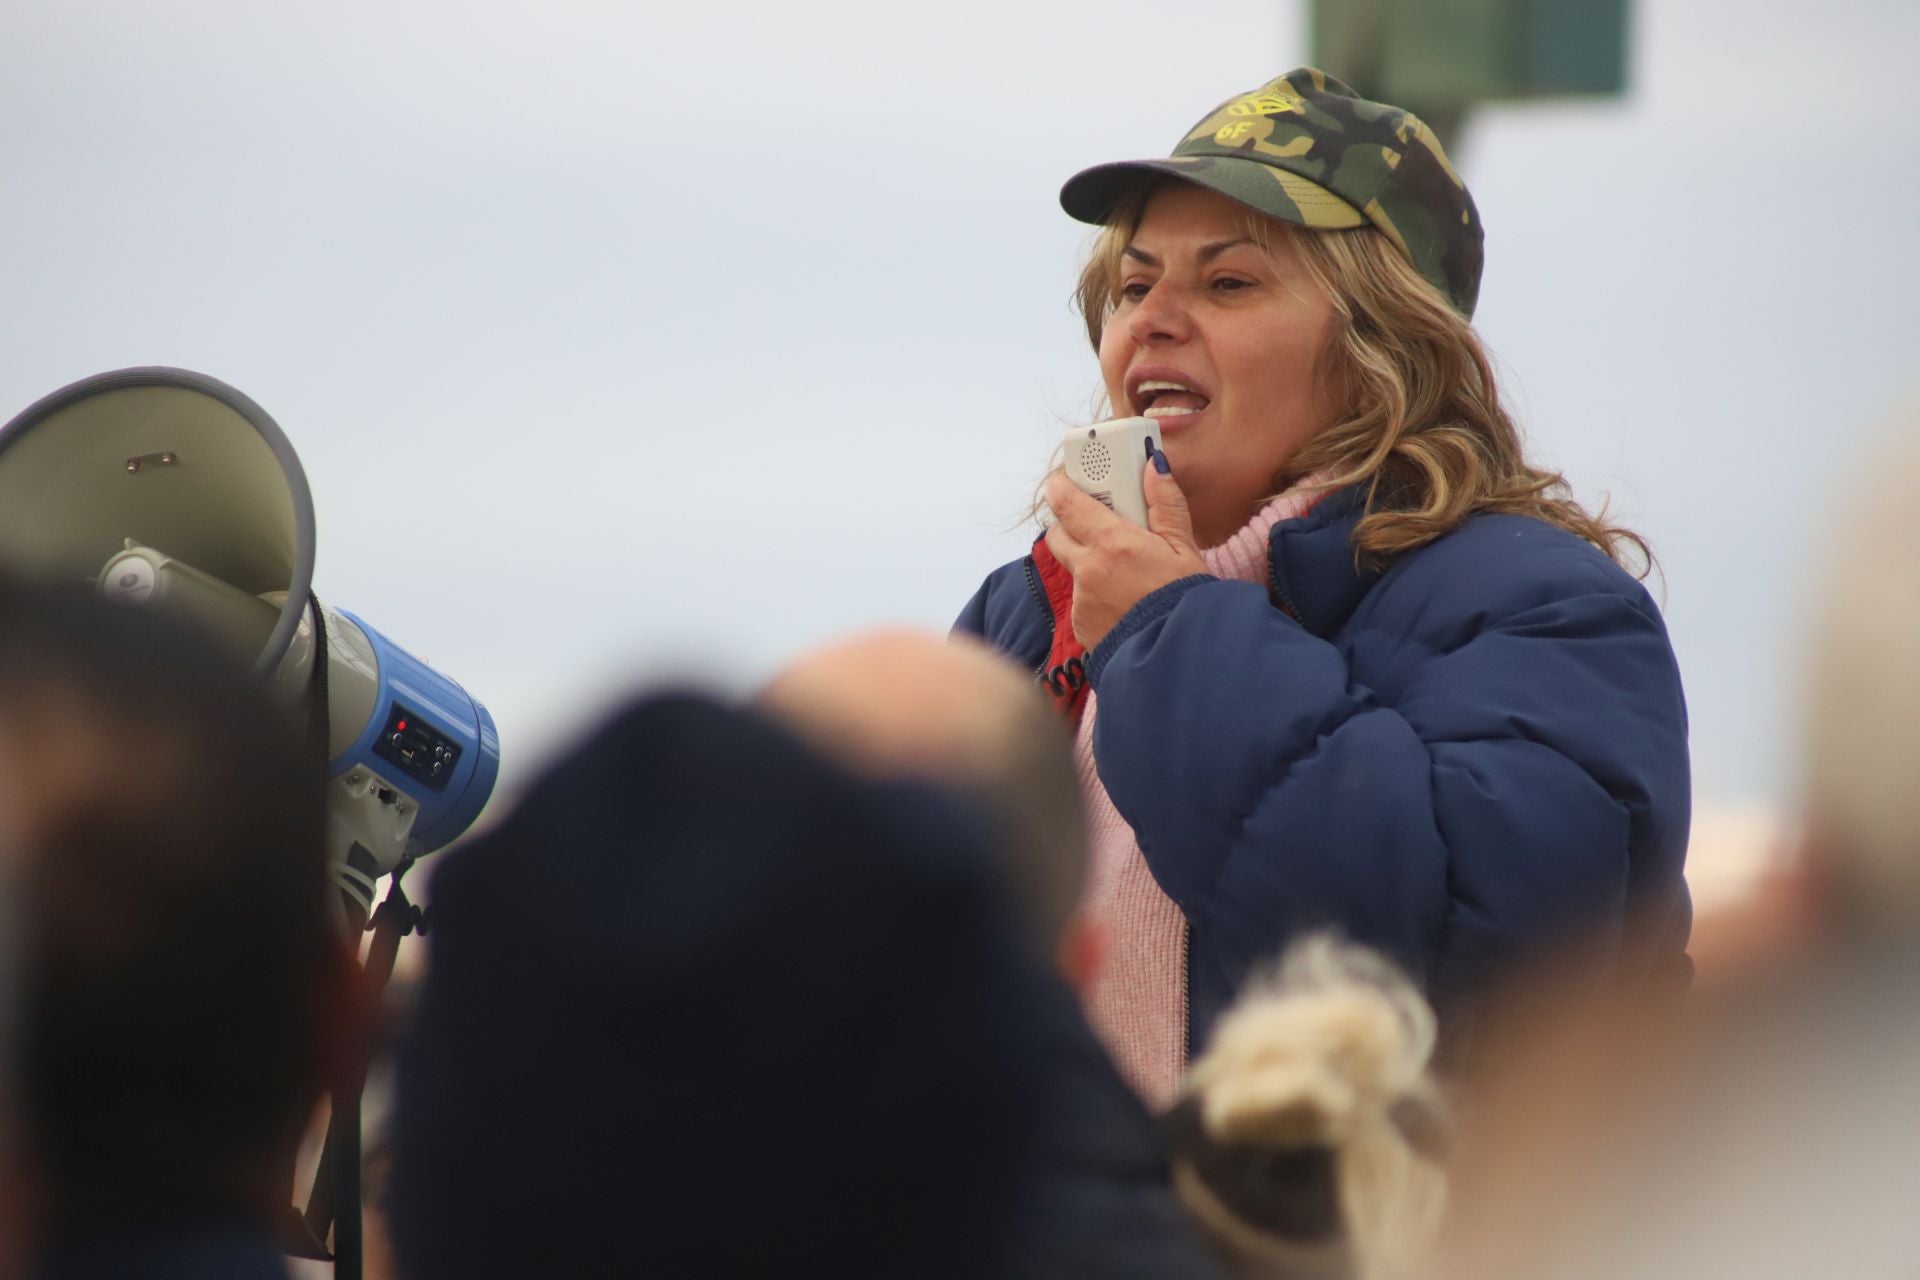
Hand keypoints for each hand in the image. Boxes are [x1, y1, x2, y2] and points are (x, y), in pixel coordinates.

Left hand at [1044, 453, 1208, 650]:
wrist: (1179, 657)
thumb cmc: (1186, 599)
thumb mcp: (1183, 547)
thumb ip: (1165, 504)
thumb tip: (1154, 464)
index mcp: (1113, 544)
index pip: (1067, 505)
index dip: (1060, 488)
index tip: (1061, 481)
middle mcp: (1089, 570)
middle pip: (1057, 535)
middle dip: (1069, 525)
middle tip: (1095, 524)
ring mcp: (1081, 600)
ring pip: (1073, 570)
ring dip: (1088, 565)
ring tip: (1124, 575)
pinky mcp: (1080, 626)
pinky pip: (1081, 602)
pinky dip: (1096, 598)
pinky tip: (1123, 604)